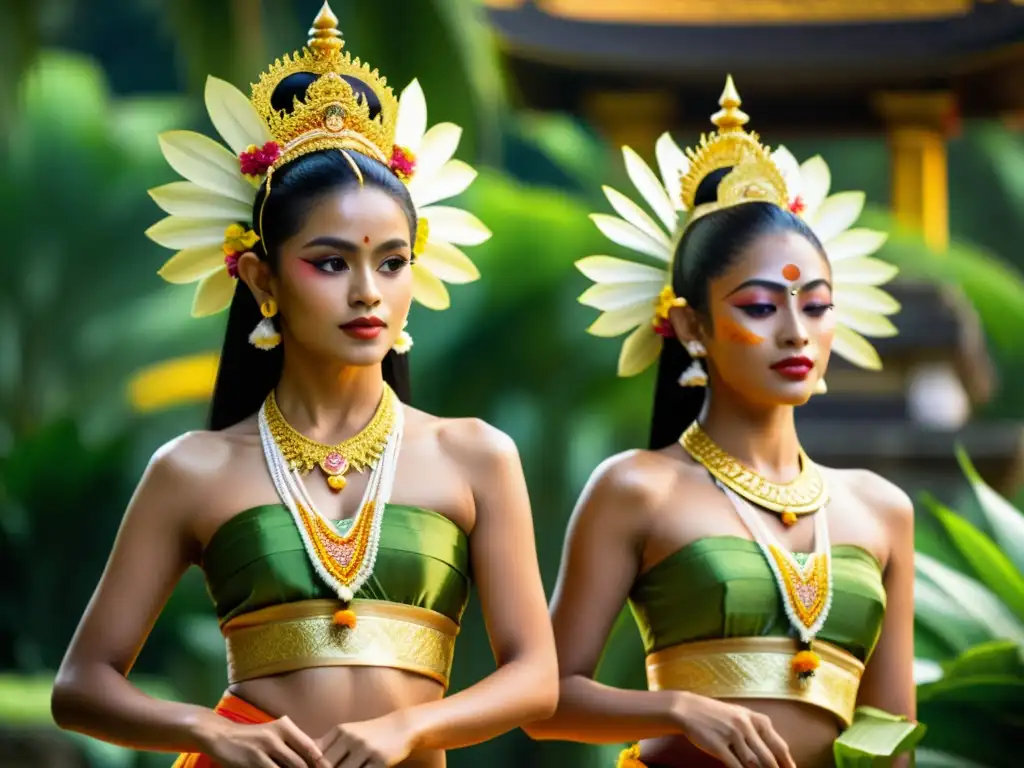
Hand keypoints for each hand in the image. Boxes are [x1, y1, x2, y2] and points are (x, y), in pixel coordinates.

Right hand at [200, 716, 327, 767]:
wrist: (221, 735)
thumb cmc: (253, 737)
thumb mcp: (274, 734)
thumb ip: (292, 744)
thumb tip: (316, 758)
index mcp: (285, 727)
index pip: (310, 747)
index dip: (321, 763)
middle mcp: (276, 736)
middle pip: (300, 763)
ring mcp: (263, 749)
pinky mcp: (251, 762)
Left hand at [317, 711, 416, 766]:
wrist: (401, 726)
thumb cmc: (370, 732)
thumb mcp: (348, 731)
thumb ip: (329, 743)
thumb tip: (308, 757)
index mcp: (341, 731)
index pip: (317, 754)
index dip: (314, 767)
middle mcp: (352, 738)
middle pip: (327, 765)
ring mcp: (367, 749)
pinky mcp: (381, 761)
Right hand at [671, 693, 795, 767]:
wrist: (688, 709)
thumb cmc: (716, 714)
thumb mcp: (739, 716)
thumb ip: (756, 731)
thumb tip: (772, 753)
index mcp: (754, 718)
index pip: (778, 744)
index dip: (787, 761)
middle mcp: (745, 725)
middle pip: (767, 756)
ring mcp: (732, 735)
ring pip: (753, 762)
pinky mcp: (717, 745)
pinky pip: (735, 765)